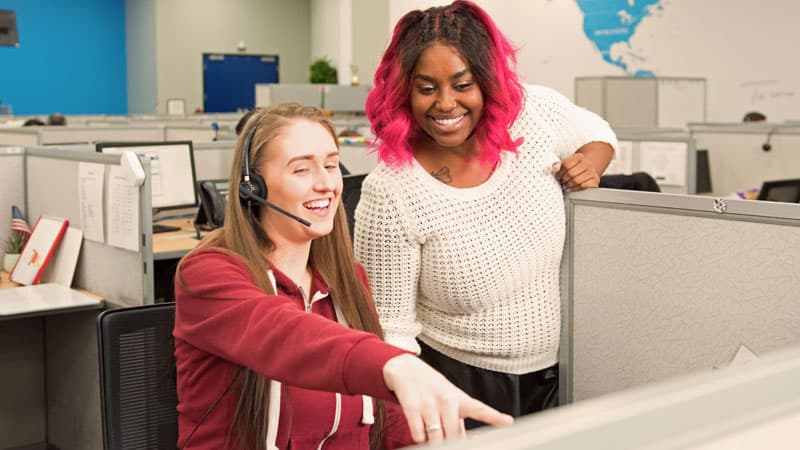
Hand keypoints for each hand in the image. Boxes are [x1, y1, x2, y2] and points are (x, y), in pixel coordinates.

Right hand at [382, 354, 513, 443]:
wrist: (407, 369)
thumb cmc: (433, 387)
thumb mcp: (451, 399)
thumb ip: (459, 421)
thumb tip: (466, 441)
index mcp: (460, 399)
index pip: (480, 409)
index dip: (494, 416)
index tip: (508, 421)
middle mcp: (446, 400)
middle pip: (454, 434)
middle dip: (450, 441)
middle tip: (447, 438)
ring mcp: (429, 404)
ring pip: (436, 437)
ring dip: (434, 440)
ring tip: (432, 430)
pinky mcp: (412, 408)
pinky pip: (418, 435)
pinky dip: (420, 437)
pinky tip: (420, 427)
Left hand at [556, 152, 599, 191]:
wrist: (587, 168)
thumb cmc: (574, 167)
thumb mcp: (566, 163)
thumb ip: (558, 165)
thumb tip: (555, 168)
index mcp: (579, 157)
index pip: (566, 165)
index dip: (559, 173)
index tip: (557, 176)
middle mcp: (587, 163)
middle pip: (571, 174)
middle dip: (564, 180)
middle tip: (561, 182)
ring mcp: (592, 172)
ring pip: (577, 181)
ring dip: (568, 185)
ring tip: (565, 186)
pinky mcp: (595, 180)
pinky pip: (583, 186)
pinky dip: (575, 189)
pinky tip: (571, 188)